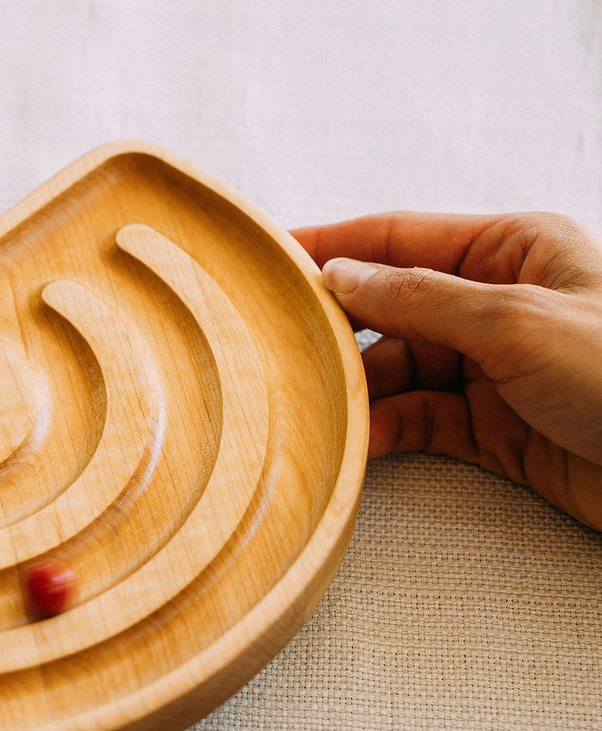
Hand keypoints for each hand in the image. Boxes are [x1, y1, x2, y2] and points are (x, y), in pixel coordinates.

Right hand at [293, 211, 601, 530]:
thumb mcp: (515, 321)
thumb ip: (420, 298)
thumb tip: (340, 276)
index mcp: (511, 251)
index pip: (398, 239)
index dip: (330, 246)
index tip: (267, 257)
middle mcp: (494, 305)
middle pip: (388, 309)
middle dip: (335, 330)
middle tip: (273, 347)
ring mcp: (490, 369)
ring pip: (396, 371)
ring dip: (354, 389)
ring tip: (309, 404)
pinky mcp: (491, 430)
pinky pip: (417, 422)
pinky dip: (382, 432)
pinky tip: (351, 441)